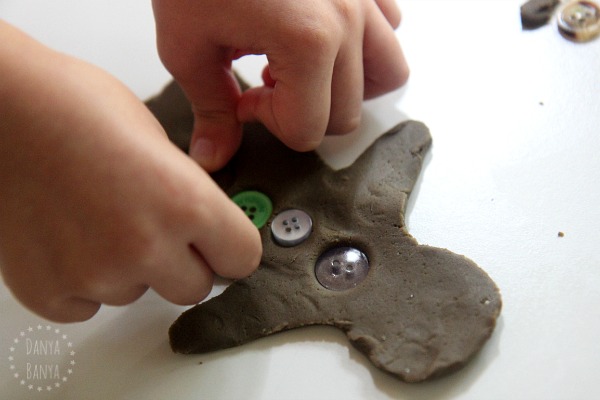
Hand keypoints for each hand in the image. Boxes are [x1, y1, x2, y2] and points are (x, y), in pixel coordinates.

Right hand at [0, 22, 260, 321]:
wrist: (1, 106)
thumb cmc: (73, 107)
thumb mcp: (158, 140)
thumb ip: (189, 192)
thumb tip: (204, 222)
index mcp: (185, 202)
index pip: (242, 257)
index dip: (231, 246)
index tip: (222, 243)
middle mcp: (145, 246)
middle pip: (196, 287)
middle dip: (184, 263)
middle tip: (156, 228)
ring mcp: (94, 274)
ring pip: (139, 292)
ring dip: (129, 268)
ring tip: (97, 219)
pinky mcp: (48, 291)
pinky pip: (88, 304)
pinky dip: (83, 280)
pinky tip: (69, 237)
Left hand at [152, 0, 408, 171]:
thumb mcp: (187, 46)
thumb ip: (210, 109)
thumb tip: (214, 156)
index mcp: (307, 41)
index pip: (307, 129)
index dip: (269, 123)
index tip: (244, 99)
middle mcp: (348, 20)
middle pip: (348, 114)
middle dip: (303, 110)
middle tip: (268, 85)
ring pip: (388, 74)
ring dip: (347, 86)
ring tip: (305, 69)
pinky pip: (390, 28)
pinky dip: (363, 44)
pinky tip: (323, 35)